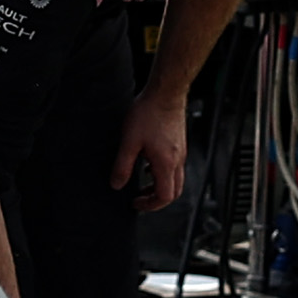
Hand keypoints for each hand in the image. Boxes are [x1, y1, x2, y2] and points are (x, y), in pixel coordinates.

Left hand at [113, 87, 197, 211]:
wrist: (165, 92)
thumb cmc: (149, 113)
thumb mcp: (129, 142)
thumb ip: (122, 166)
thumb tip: (116, 184)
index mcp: (166, 164)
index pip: (164, 197)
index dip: (149, 205)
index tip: (135, 203)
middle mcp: (177, 160)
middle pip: (174, 192)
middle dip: (156, 200)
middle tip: (141, 198)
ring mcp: (180, 152)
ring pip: (176, 180)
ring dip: (159, 187)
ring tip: (143, 183)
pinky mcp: (179, 144)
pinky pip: (174, 167)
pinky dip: (162, 173)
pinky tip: (149, 165)